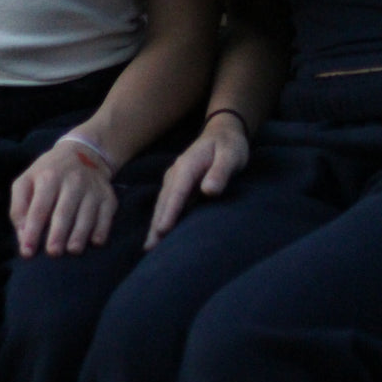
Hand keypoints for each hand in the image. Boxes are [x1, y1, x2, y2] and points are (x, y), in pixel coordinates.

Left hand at [10, 135, 117, 257]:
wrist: (83, 152)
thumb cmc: (49, 173)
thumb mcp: (26, 180)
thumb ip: (19, 206)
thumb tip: (23, 234)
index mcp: (48, 178)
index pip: (38, 208)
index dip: (32, 231)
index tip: (27, 251)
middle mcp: (72, 182)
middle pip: (64, 212)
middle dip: (58, 234)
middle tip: (52, 253)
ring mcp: (92, 189)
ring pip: (87, 215)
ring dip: (80, 234)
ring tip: (72, 250)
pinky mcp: (108, 197)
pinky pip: (106, 216)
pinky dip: (101, 230)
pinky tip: (95, 242)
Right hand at [145, 114, 249, 248]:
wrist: (223, 132)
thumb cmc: (229, 146)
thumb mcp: (231, 156)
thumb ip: (220, 172)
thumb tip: (209, 191)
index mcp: (187, 166)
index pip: (176, 193)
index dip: (169, 213)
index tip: (162, 230)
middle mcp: (175, 173)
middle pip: (164, 202)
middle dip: (156, 224)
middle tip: (149, 248)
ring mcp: (175, 179)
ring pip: (163, 204)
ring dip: (155, 224)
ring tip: (150, 247)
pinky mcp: (179, 186)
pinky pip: (168, 204)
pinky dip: (162, 218)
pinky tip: (159, 233)